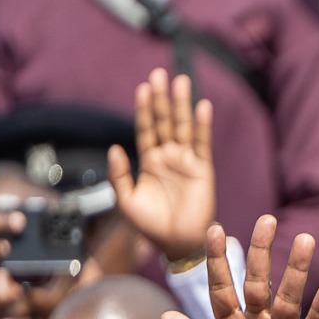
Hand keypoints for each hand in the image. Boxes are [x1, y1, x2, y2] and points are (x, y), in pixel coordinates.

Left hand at [108, 69, 216, 263]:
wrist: (177, 244)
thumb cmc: (151, 226)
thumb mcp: (126, 201)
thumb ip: (119, 175)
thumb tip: (115, 148)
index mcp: (149, 162)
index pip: (146, 129)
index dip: (144, 109)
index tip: (143, 88)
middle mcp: (168, 157)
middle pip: (164, 121)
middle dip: (161, 98)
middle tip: (159, 74)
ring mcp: (186, 161)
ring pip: (183, 127)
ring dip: (182, 104)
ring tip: (180, 81)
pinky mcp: (203, 170)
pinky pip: (202, 144)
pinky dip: (202, 126)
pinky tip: (202, 107)